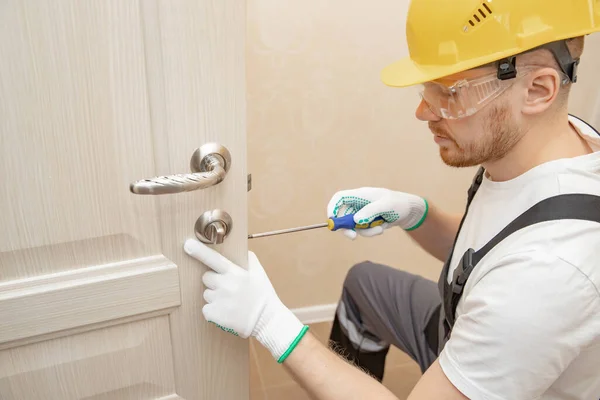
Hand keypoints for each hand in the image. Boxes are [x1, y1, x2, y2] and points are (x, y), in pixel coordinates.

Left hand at [184, 239, 306, 361]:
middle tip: (228, 288)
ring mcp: (219, 301)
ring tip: (230, 302)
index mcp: (235, 273)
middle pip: (206, 277)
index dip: (199, 251)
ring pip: (206, 294)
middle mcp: (225, 285)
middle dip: (214, 281)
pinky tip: (227, 312)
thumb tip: (240, 251)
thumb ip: (249, 260)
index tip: (188, 244)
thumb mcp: (260, 274)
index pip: (214, 259)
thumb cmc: (263, 296)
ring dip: (214, 297)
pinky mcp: (214, 315)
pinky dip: (213, 311)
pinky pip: (206, 309)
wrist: (267, 321)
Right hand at [327, 188, 427, 239]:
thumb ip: (370, 211)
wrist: (410, 211)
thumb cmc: (399, 204)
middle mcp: (358, 203)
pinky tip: (383, 227)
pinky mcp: (367, 221)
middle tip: (353, 236)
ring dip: (365, 231)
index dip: (332, 208)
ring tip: (380, 229)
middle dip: (347, 227)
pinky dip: (371, 232)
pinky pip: (363, 230)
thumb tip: (355, 220)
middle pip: (342, 215)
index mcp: (360, 195)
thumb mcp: (386, 205)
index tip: (332, 221)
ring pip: (353, 226)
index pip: (339, 198)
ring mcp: (362, 213)